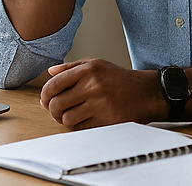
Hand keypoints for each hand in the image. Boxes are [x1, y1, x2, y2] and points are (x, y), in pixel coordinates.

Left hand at [39, 58, 165, 129]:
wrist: (147, 93)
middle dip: (53, 110)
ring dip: (66, 119)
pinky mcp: (106, 120)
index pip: (53, 84)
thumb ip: (72, 67)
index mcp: (88, 70)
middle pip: (56, 104)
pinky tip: (86, 118)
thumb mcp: (97, 64)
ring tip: (74, 114)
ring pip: (67, 119)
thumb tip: (51, 72)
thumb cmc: (121, 79)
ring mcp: (99, 104)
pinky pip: (80, 128)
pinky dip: (79, 126)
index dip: (45, 95)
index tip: (46, 99)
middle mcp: (93, 85)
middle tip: (58, 110)